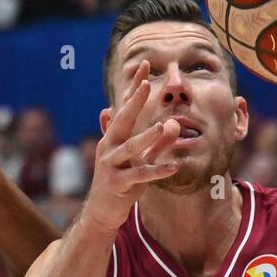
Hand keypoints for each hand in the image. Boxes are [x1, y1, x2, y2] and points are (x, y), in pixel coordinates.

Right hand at [82, 60, 180, 233]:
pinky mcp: (116, 184)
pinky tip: (174, 167)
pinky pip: (140, 175)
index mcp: (114, 137)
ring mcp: (110, 165)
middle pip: (123, 120)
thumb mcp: (141, 160)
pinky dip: (157, 172)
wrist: (102, 211)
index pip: (125, 106)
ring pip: (130, 148)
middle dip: (135, 101)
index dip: (134, 87)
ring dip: (147, 137)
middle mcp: (109, 146)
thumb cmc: (122, 182)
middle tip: (147, 83)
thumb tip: (172, 123)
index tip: (143, 65)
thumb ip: (158, 143)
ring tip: (163, 126)